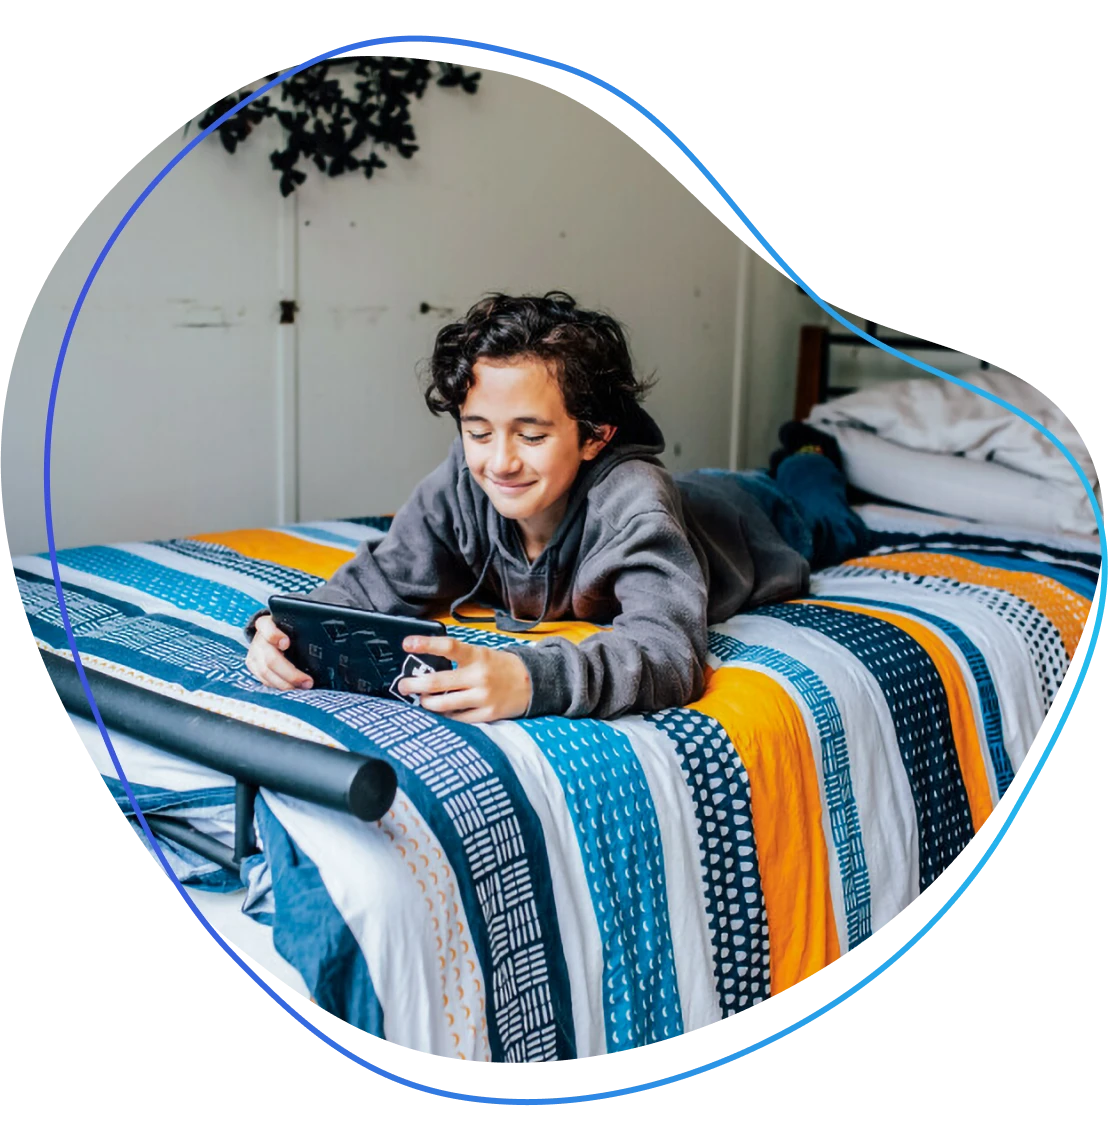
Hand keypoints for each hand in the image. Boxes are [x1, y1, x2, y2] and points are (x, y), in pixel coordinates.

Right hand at [245, 614, 313, 690]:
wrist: (270, 633)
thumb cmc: (286, 630)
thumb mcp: (293, 625)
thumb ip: (301, 631)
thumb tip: (321, 646)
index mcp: (267, 624)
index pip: (267, 628)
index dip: (275, 636)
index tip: (286, 643)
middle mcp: (258, 639)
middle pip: (271, 659)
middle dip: (290, 673)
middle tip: (307, 681)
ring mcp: (254, 653)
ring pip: (267, 673)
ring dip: (286, 683)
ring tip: (303, 685)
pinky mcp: (253, 665)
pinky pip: (265, 679)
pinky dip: (280, 684)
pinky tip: (292, 686)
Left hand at [398, 636, 531, 723]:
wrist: (531, 682)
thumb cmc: (499, 666)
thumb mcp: (481, 654)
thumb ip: (458, 658)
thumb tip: (427, 666)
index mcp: (477, 656)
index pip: (448, 646)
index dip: (426, 644)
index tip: (407, 644)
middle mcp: (479, 676)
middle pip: (437, 681)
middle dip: (414, 684)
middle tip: (403, 685)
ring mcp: (483, 697)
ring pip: (443, 704)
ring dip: (426, 703)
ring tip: (422, 700)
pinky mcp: (487, 714)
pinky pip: (458, 719)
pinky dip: (446, 715)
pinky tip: (442, 712)